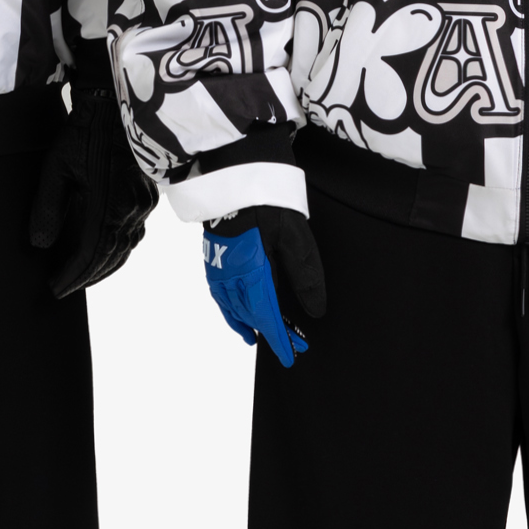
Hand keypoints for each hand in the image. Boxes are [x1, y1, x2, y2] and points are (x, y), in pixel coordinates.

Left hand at [27, 85, 157, 298]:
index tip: (54, 288)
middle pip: (111, 257)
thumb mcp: (56, 167)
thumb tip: (40, 245)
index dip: (71, 275)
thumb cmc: (84, 132)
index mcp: (110, 205)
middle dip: (87, 276)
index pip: (89, 255)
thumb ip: (47, 208)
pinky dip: (116, 247)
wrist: (115, 103)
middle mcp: (132, 210)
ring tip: (80, 274)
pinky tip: (102, 249)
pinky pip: (133, 233)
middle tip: (64, 286)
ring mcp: (144, 204)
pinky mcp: (147, 195)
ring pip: (125, 247)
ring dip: (103, 265)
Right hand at [202, 206, 324, 367]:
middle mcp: (232, 273)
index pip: (267, 314)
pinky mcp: (213, 258)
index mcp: (254, 269)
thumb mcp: (296, 237)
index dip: (279, 338)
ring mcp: (219, 266)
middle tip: (294, 346)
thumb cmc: (268, 201)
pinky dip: (229, 310)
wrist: (234, 172)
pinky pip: (220, 295)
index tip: (291, 356)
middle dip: (272, 332)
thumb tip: (315, 309)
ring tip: (258, 338)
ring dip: (247, 325)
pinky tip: (235, 314)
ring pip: (232, 308)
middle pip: (251, 314)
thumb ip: (305, 276)